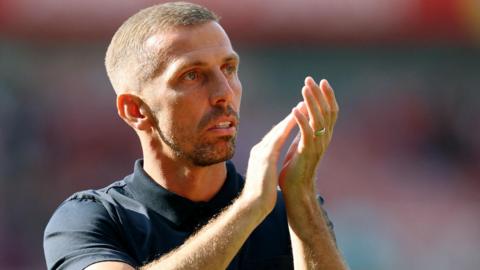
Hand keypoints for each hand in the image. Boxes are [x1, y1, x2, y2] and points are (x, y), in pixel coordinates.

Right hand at [240, 111, 296, 216]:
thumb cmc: (259, 196)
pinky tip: (295, 120)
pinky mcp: (265, 157)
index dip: (286, 125)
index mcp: (260, 155)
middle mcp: (259, 150)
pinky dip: (286, 127)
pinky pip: (278, 138)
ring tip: (302, 106)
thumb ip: (266, 168)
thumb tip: (269, 167)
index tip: (296, 116)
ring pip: (278, 130)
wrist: (252, 206)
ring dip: (290, 117)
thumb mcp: (264, 177)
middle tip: (302, 103)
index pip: (275, 137)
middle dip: (290, 117)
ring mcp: (261, 152)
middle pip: (276, 130)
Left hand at [279, 77, 338, 203]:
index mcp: (323, 136)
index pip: (330, 111)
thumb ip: (305, 131)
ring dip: (311, 102)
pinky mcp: (306, 153)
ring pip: (318, 119)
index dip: (327, 96)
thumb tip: (303, 116)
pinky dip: (301, 120)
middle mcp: (323, 139)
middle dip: (319, 94)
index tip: (321, 81)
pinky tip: (295, 109)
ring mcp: (316, 146)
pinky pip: (306, 133)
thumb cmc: (296, 168)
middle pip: (326, 111)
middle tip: (311, 79)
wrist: (295, 190)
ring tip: (304, 88)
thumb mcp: (301, 145)